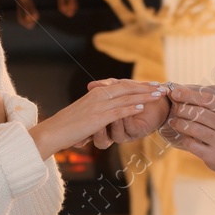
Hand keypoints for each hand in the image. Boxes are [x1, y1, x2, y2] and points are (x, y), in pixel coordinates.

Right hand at [31, 80, 167, 157]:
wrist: (53, 131)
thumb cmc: (67, 125)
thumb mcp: (83, 113)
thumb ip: (95, 109)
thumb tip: (104, 113)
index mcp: (96, 93)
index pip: (121, 86)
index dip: (138, 85)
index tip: (151, 84)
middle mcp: (99, 96)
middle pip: (127, 89)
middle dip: (146, 88)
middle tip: (162, 86)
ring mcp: (99, 106)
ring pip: (126, 98)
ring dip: (144, 96)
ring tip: (159, 95)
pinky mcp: (98, 118)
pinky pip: (118, 111)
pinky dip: (131, 108)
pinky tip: (143, 107)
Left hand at [167, 83, 214, 172]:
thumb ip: (203, 103)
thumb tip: (177, 93)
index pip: (206, 99)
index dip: (188, 95)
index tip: (175, 93)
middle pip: (198, 113)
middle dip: (182, 109)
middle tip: (175, 109)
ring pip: (194, 129)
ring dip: (180, 123)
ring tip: (174, 121)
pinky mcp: (214, 156)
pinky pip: (192, 144)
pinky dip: (185, 139)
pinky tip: (184, 136)